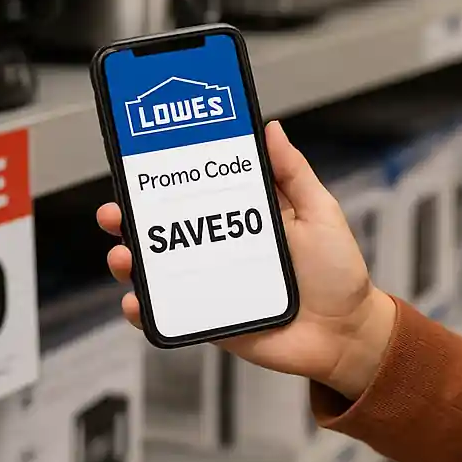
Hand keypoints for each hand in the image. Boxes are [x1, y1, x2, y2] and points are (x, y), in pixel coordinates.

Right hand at [97, 120, 396, 399]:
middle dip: (131, 219)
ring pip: (159, 271)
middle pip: (166, 229)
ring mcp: (213, 284)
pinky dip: (146, 311)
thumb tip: (272, 128)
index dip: (164, 179)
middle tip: (116, 212)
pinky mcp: (212, 319)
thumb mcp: (319, 212)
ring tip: (124, 257)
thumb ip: (293, 173)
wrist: (346, 333)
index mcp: (244, 217)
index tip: (140, 165)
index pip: (196, 192)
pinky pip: (171, 314)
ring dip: (130, 261)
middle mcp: (222, 247)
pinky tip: (136, 303)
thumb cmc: (337, 272)